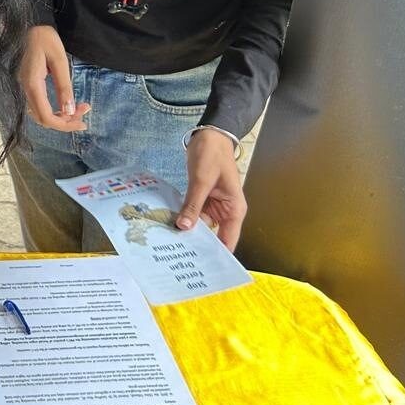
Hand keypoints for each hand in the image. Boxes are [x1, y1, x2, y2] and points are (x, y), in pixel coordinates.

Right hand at [19, 25, 90, 131]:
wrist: (30, 25)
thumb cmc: (45, 38)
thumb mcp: (60, 60)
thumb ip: (64, 87)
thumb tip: (70, 111)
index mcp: (33, 84)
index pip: (46, 116)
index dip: (64, 124)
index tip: (83, 122)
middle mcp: (26, 89)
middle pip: (43, 118)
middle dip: (65, 121)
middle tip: (84, 112)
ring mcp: (25, 87)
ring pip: (40, 113)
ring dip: (60, 116)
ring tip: (79, 108)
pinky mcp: (28, 84)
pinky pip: (39, 104)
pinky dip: (54, 109)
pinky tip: (66, 103)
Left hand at [178, 128, 247, 249]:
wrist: (209, 136)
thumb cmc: (213, 155)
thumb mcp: (201, 180)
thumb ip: (193, 204)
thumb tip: (184, 227)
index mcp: (234, 209)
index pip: (228, 240)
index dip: (217, 255)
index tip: (204, 268)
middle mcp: (226, 211)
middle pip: (213, 235)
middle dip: (198, 245)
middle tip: (180, 258)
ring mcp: (213, 206)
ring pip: (201, 225)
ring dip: (188, 231)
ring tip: (171, 245)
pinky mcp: (203, 199)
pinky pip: (193, 213)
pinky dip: (184, 218)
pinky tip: (170, 226)